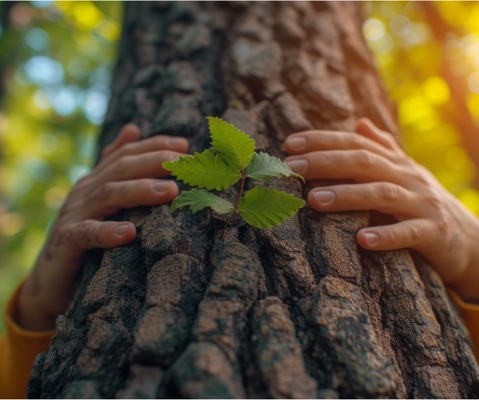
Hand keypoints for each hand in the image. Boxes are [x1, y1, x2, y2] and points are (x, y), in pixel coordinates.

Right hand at [16, 124, 188, 330]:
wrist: (50, 279)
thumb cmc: (85, 239)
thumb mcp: (103, 202)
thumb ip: (117, 170)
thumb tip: (132, 129)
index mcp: (96, 181)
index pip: (126, 154)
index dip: (154, 145)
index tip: (184, 144)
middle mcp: (84, 192)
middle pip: (120, 169)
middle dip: (153, 161)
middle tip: (182, 162)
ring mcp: (73, 215)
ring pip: (107, 195)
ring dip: (140, 191)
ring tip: (170, 191)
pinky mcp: (65, 242)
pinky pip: (86, 234)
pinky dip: (107, 232)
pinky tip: (129, 233)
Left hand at [284, 118, 478, 301]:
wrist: (473, 239)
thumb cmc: (425, 203)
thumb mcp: (405, 172)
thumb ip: (383, 148)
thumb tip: (359, 122)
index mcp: (396, 163)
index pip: (356, 143)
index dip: (323, 140)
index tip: (289, 144)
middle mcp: (408, 177)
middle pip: (364, 162)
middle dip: (325, 162)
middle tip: (292, 168)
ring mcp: (422, 204)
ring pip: (382, 194)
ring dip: (347, 195)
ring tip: (314, 200)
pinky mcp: (434, 233)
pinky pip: (410, 233)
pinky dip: (386, 236)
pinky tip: (361, 240)